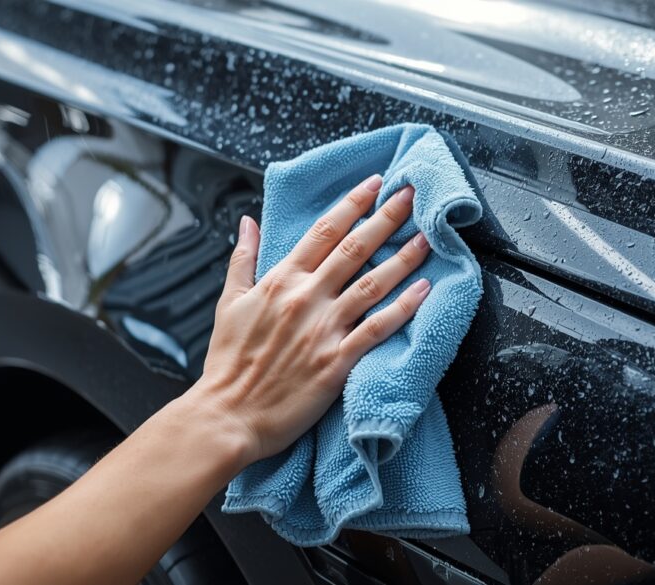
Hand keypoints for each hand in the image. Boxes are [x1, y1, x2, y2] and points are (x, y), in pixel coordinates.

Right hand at [190, 174, 431, 466]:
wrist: (227, 415)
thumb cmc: (227, 363)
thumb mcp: (229, 302)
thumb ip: (243, 258)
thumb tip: (248, 222)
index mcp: (280, 281)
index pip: (323, 231)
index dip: (353, 204)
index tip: (375, 184)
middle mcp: (305, 298)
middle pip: (354, 248)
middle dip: (386, 218)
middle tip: (411, 195)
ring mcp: (323, 329)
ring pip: (372, 284)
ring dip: (402, 258)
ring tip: (427, 237)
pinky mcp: (336, 362)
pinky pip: (377, 328)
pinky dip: (403, 308)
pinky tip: (424, 290)